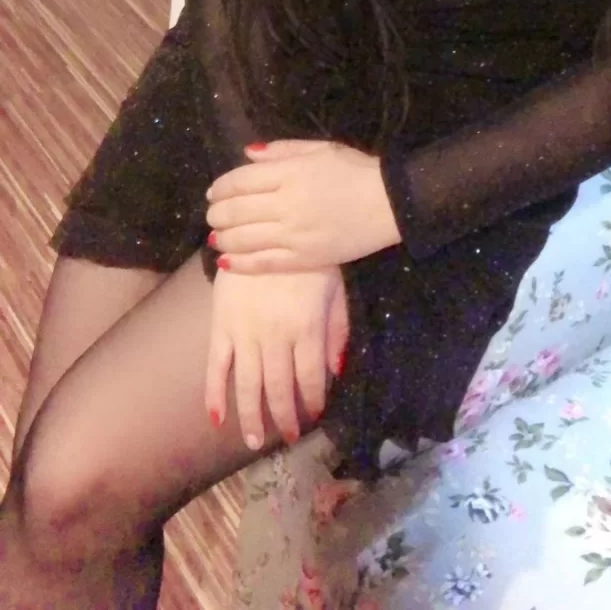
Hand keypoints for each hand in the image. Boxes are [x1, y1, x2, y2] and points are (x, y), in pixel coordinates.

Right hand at [205, 264, 348, 448]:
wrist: (264, 228)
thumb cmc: (306, 258)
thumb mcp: (334, 288)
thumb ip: (337, 329)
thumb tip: (335, 372)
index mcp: (306, 327)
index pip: (310, 378)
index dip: (311, 402)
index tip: (312, 417)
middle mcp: (276, 336)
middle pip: (279, 388)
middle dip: (284, 418)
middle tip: (287, 438)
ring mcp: (245, 332)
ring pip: (248, 385)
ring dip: (251, 418)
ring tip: (254, 441)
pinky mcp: (221, 325)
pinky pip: (216, 365)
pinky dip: (214, 393)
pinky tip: (217, 417)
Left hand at [206, 139, 401, 273]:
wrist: (390, 204)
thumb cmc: (356, 170)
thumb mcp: (321, 149)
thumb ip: (282, 151)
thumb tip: (248, 154)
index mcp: (290, 173)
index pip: (240, 181)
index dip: (220, 188)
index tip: (213, 193)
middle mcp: (286, 204)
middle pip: (236, 211)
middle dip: (217, 214)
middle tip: (212, 215)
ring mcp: (294, 234)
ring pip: (244, 239)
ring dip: (223, 237)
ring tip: (215, 236)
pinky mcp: (304, 259)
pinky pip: (263, 263)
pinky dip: (240, 263)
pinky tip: (226, 261)